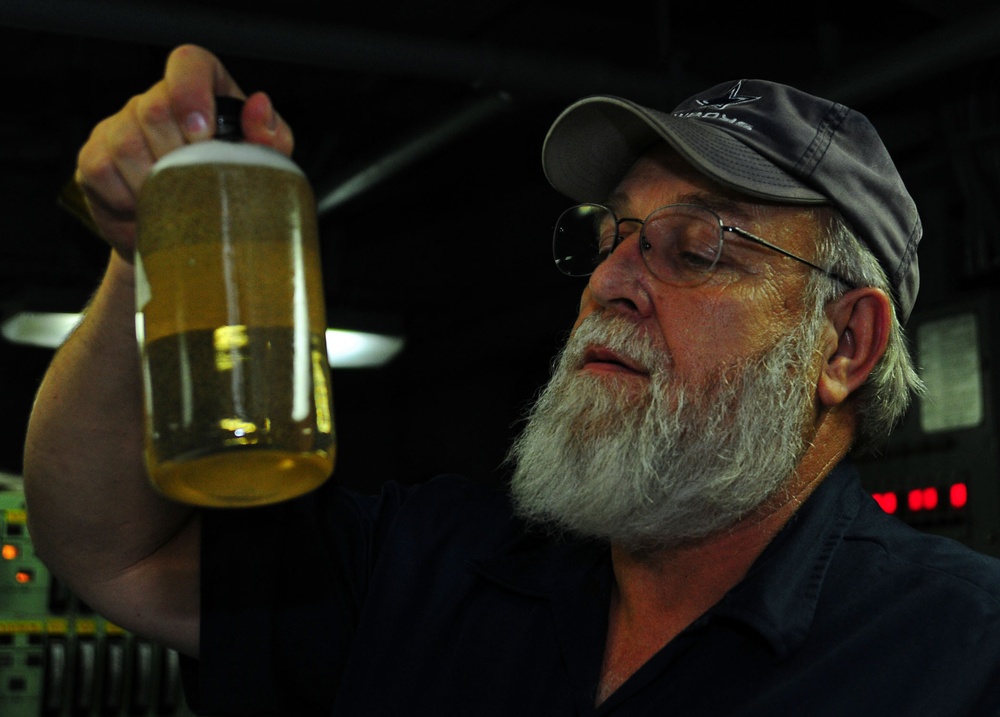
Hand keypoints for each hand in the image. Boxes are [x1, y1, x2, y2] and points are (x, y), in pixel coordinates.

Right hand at [74, 44, 294, 258]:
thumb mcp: (263, 166)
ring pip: (127, 143)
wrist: (192, 242)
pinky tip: (147, 207)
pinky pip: (102, 170)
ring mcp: (119, 127)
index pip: (189, 63)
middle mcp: (156, 101)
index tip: (202, 131)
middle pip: (154, 108)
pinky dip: (128, 197)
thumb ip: (269, 136)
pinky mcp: (94, 158)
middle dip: (178, 154)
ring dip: (155, 182)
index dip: (191, 92)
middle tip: (196, 184)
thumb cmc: (232, 193)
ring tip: (175, 201)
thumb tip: (259, 105)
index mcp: (203, 93)